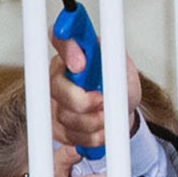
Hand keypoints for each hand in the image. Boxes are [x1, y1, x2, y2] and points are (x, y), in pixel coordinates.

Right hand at [49, 39, 142, 153]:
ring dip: (92, 122)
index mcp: (74, 52)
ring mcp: (53, 99)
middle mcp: (57, 74)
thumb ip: (115, 60)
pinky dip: (90, 136)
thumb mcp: (124, 69)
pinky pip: (67, 135)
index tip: (81, 64)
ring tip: (107, 117)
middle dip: (83, 100)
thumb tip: (110, 54)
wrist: (118, 112)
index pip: (61, 39)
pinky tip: (101, 130)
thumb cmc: (118, 86)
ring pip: (64, 115)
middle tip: (103, 102)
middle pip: (56, 86)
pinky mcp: (55, 124)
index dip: (67, 50)